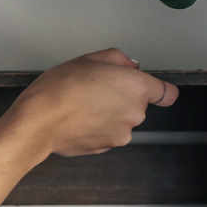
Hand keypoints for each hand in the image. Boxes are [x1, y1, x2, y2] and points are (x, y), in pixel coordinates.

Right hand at [1, 49, 175, 157]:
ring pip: (121, 120)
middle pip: (138, 104)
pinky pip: (107, 133)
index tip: (152, 90)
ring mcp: (122, 134)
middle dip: (122, 97)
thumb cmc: (60, 88)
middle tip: (96, 89)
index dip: (160, 91)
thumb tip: (129, 66)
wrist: (39, 121)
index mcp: (136, 87)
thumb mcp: (90, 58)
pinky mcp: (106, 148)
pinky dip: (97, 127)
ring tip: (82, 105)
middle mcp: (135, 113)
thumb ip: (118, 59)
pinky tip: (78, 119)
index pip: (167, 94)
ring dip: (109, 113)